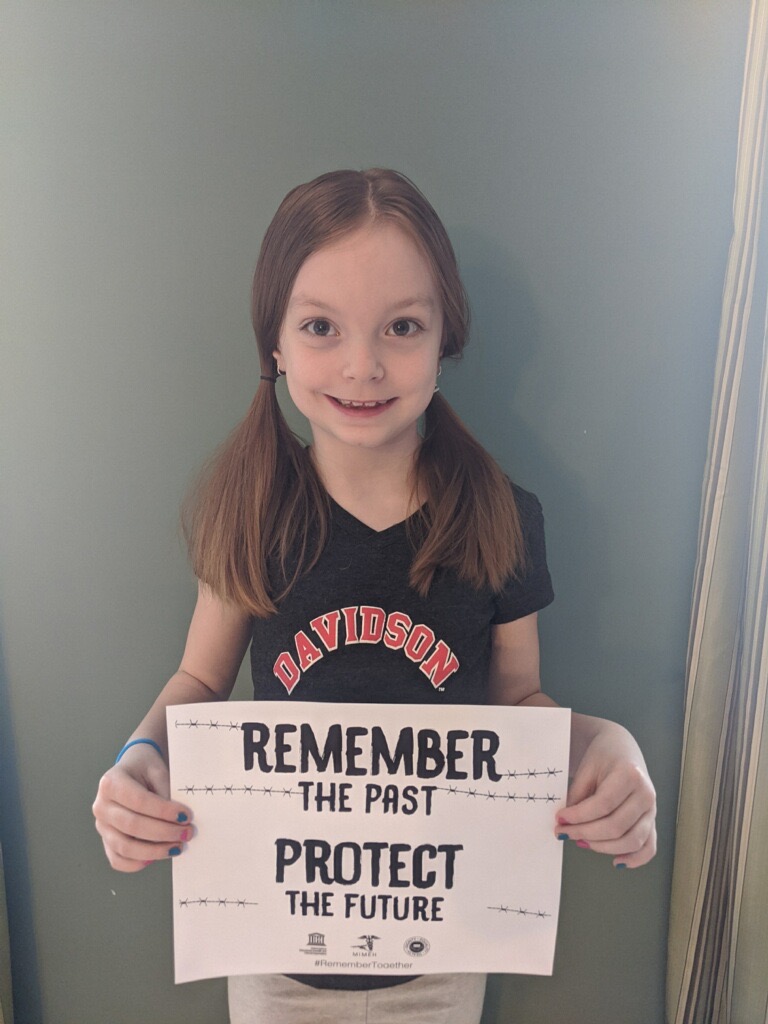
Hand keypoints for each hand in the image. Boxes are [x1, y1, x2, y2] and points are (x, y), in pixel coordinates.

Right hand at [92, 745, 193, 871]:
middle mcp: (101, 806)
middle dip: (164, 832)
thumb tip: (180, 820)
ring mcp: (101, 826)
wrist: (131, 770)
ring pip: (124, 847)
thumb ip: (165, 792)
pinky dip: (136, 864)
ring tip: (177, 846)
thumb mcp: (157, 770)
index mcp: (111, 783)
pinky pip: (117, 859)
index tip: (186, 816)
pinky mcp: (106, 840)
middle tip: (187, 832)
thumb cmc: (145, 769)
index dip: (164, 811)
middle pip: (132, 825)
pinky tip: (156, 858)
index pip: (139, 801)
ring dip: (154, 851)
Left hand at [556, 721, 656, 868]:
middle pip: (616, 826)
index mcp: (630, 775)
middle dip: (585, 833)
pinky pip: (649, 847)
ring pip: (632, 840)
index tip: (560, 819)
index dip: (579, 816)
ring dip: (603, 847)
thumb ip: (578, 795)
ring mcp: (652, 810)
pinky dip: (635, 859)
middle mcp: (646, 794)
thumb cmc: (602, 756)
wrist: (621, 748)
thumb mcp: (586, 768)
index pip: (603, 805)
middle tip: (564, 832)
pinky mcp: (652, 821)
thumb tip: (567, 824)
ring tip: (581, 841)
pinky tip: (616, 862)